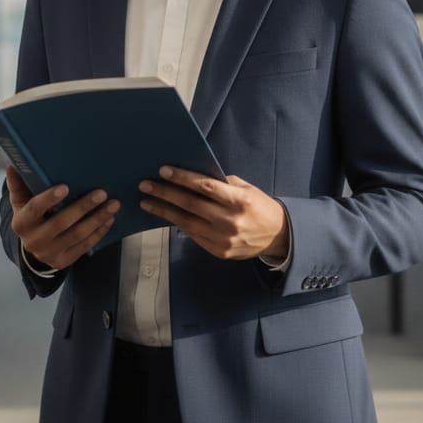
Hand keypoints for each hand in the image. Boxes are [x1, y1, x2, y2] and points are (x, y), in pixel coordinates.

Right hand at [5, 166, 119, 270]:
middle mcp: (34, 240)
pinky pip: (85, 246)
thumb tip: (12, 165)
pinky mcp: (63, 262)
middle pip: (61, 222)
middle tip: (102, 193)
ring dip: (97, 219)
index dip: (49, 199)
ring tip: (113, 204)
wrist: (32, 249)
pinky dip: (99, 232)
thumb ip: (18, 185)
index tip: (66, 187)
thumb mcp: (21, 203)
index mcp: (22, 223)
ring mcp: (49, 253)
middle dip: (83, 207)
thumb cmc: (30, 218)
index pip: (34, 209)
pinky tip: (109, 219)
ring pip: (77, 235)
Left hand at [137, 166, 289, 260]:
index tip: (163, 171)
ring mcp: (223, 239)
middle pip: (190, 204)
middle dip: (165, 193)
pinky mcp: (219, 251)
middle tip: (145, 185)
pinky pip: (193, 235)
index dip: (182, 178)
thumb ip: (221, 184)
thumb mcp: (246, 189)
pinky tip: (166, 215)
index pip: (205, 186)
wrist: (277, 236)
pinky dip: (178, 224)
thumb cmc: (259, 206)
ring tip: (146, 202)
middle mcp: (230, 221)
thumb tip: (192, 176)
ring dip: (164, 211)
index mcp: (239, 200)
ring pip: (186, 222)